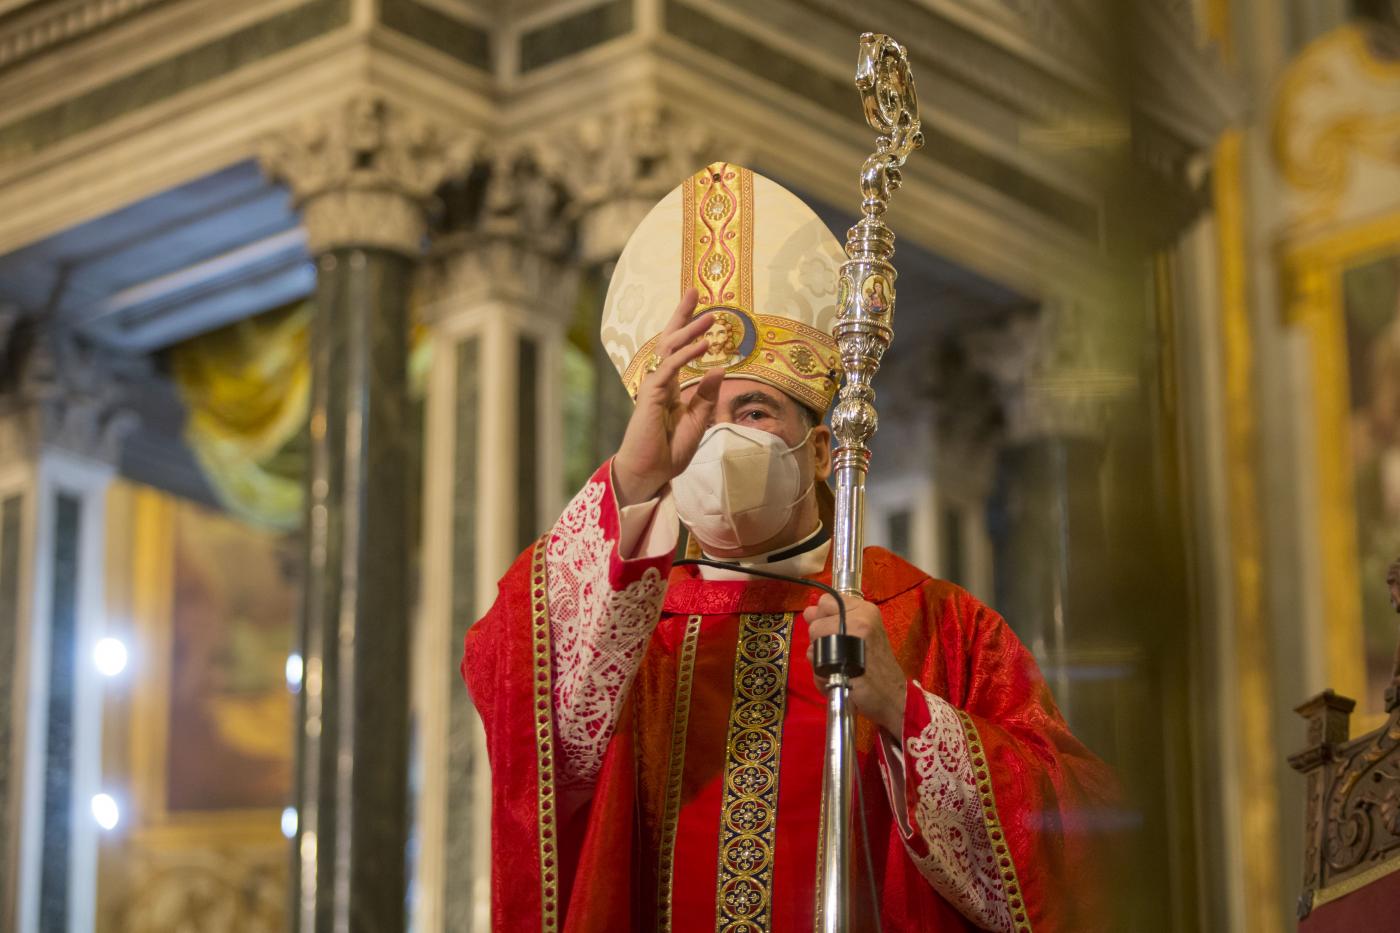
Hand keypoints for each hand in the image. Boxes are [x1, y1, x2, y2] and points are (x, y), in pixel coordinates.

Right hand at [613, 288, 725, 505]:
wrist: (650, 473)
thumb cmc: (669, 451)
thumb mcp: (698, 421)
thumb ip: (706, 396)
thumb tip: (721, 369)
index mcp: (671, 385)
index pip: (678, 349)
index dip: (687, 326)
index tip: (700, 307)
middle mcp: (661, 380)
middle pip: (670, 339)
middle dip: (682, 315)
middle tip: (693, 291)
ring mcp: (654, 386)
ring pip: (671, 349)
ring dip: (690, 330)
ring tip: (710, 316)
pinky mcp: (651, 395)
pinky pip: (671, 368)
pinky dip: (688, 355)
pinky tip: (704, 344)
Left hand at [804, 594, 907, 736]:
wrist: (892, 695)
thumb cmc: (874, 666)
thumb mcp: (859, 634)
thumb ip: (833, 620)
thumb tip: (808, 612)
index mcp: (864, 608)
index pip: (825, 602)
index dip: (823, 619)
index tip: (834, 634)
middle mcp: (861, 616)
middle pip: (815, 622)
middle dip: (819, 640)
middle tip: (840, 654)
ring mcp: (855, 636)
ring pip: (814, 642)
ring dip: (818, 659)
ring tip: (839, 668)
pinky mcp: (846, 657)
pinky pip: (816, 662)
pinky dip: (819, 674)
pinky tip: (835, 678)